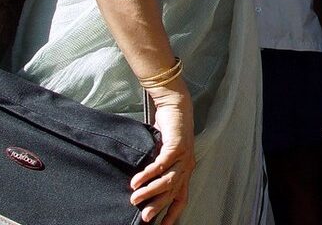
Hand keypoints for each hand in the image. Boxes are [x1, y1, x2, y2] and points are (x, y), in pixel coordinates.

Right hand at [130, 82, 195, 224]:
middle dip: (157, 206)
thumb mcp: (162, 155)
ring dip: (150, 191)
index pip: (180, 198)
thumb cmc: (168, 132)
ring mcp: (183, 157)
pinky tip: (137, 180)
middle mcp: (186, 167)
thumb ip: (156, 170)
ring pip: (167, 181)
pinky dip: (148, 174)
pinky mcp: (176, 146)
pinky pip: (162, 164)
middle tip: (143, 217)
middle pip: (172, 193)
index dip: (172, 214)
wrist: (175, 107)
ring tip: (134, 198)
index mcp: (184, 172)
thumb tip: (139, 188)